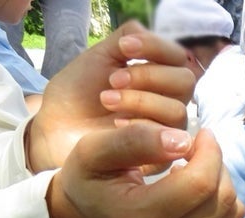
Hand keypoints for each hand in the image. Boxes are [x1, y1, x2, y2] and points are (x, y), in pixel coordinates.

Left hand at [27, 20, 194, 172]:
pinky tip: (117, 124)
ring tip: (107, 101)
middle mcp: (170, 101)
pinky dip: (142, 127)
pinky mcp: (161, 156)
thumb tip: (146, 34)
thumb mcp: (100, 56)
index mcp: (160, 75)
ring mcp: (168, 129)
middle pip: (185, 81)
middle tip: (113, 80)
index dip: (156, 48)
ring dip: (141, 101)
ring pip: (178, 110)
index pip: (179, 57)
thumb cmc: (79, 92)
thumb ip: (127, 38)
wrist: (59, 125)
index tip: (124, 47)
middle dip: (148, 76)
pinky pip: (169, 140)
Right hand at [47, 125, 244, 217]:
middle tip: (195, 147)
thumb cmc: (89, 179)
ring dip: (220, 179)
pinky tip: (194, 187)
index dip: (209, 151)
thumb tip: (183, 140)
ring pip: (231, 209)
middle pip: (220, 197)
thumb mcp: (95, 149)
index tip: (200, 133)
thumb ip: (135, 140)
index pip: (199, 183)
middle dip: (216, 163)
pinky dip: (221, 197)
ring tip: (193, 166)